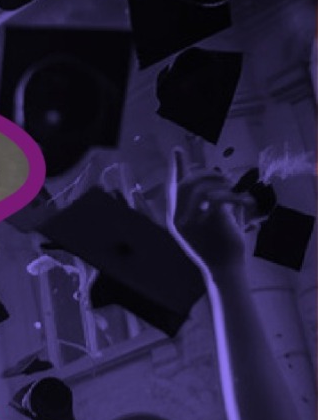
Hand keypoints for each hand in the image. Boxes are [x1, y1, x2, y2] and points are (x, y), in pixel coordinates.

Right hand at [167, 148, 254, 273]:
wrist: (224, 269)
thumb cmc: (220, 247)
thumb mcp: (212, 223)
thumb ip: (213, 201)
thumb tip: (222, 179)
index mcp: (175, 218)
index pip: (174, 187)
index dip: (176, 167)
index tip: (177, 150)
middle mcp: (177, 218)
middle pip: (187, 183)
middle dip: (207, 174)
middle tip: (225, 177)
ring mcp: (189, 221)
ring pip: (201, 188)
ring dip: (221, 184)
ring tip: (235, 190)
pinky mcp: (205, 223)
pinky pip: (218, 198)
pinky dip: (233, 196)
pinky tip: (245, 202)